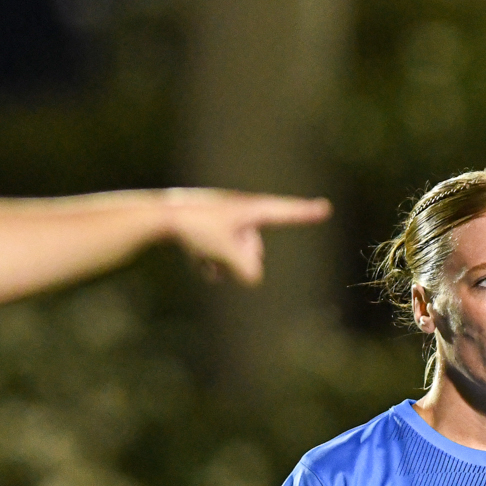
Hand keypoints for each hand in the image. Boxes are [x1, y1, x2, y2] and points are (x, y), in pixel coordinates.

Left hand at [168, 190, 331, 284]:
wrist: (159, 216)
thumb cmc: (197, 230)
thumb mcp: (228, 253)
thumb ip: (248, 269)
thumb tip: (253, 278)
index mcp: (251, 209)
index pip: (286, 212)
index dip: (306, 213)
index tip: (325, 208)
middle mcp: (241, 210)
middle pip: (254, 246)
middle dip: (241, 258)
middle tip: (218, 255)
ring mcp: (223, 218)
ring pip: (235, 251)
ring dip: (224, 262)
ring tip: (205, 262)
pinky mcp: (206, 226)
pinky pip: (220, 250)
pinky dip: (213, 259)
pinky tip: (200, 264)